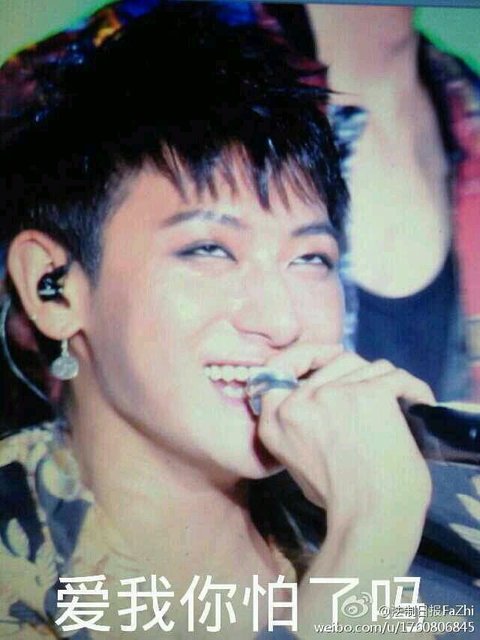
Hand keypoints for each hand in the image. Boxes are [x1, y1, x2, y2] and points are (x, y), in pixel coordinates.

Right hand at [257, 345, 432, 569]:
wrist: (371, 518)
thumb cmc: (339, 502)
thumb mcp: (296, 462)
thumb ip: (297, 426)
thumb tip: (319, 400)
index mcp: (274, 418)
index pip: (283, 366)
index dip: (307, 358)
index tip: (327, 359)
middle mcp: (298, 400)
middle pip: (333, 362)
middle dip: (356, 377)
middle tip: (373, 400)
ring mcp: (334, 393)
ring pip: (366, 365)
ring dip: (383, 382)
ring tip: (396, 406)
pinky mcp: (370, 393)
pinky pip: (397, 376)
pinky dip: (414, 389)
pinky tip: (419, 402)